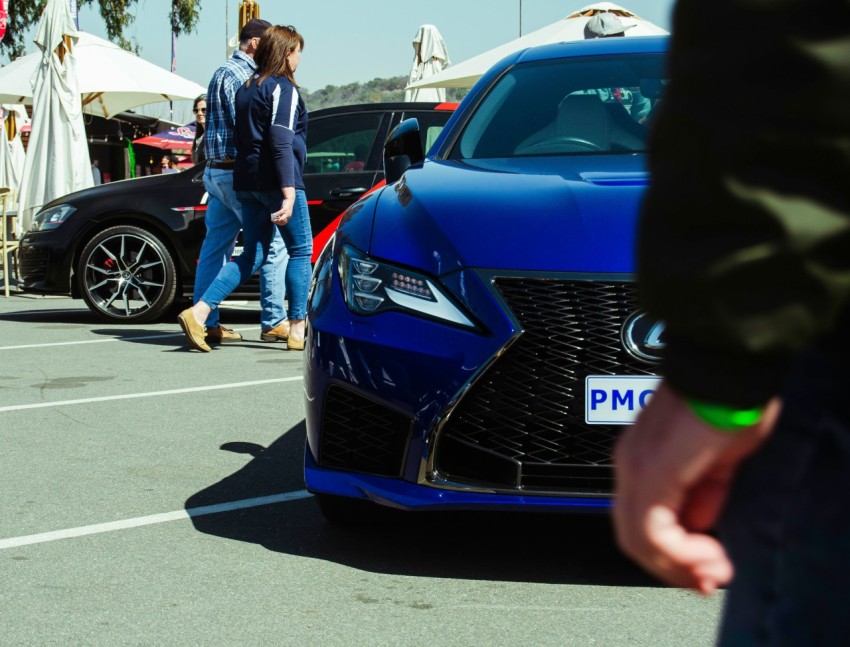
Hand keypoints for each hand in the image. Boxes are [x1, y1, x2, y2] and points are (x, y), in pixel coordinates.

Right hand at [271, 187, 295, 224]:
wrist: (290, 199)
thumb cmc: (286, 205)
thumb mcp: (284, 210)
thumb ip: (282, 214)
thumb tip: (276, 216)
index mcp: (288, 217)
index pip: (284, 223)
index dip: (279, 223)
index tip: (275, 222)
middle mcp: (288, 216)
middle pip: (282, 222)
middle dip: (277, 222)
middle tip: (272, 220)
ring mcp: (287, 213)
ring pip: (281, 219)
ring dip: (275, 219)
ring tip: (271, 218)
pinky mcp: (284, 209)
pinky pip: (279, 213)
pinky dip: (275, 214)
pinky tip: (272, 214)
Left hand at [613, 381, 779, 594]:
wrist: (726, 368)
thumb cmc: (726, 401)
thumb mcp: (718, 463)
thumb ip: (703, 496)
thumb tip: (698, 526)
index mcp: (640, 460)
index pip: (640, 523)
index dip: (672, 556)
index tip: (708, 569)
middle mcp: (628, 464)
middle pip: (634, 539)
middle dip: (674, 569)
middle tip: (710, 579)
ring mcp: (634, 468)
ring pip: (637, 541)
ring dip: (677, 566)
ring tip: (712, 569)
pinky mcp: (650, 473)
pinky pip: (651, 531)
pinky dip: (678, 554)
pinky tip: (706, 554)